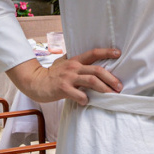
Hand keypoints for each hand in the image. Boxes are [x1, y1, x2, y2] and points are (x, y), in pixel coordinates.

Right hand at [6, 48, 121, 105]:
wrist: (35, 82)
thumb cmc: (51, 74)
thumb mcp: (63, 62)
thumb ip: (76, 61)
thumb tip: (90, 60)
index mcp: (75, 60)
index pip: (93, 53)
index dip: (106, 52)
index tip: (118, 53)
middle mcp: (73, 67)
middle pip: (97, 70)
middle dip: (111, 78)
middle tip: (119, 86)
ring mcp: (68, 78)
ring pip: (91, 81)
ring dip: (104, 89)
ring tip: (111, 94)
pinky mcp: (63, 89)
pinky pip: (79, 94)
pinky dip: (86, 99)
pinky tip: (88, 101)